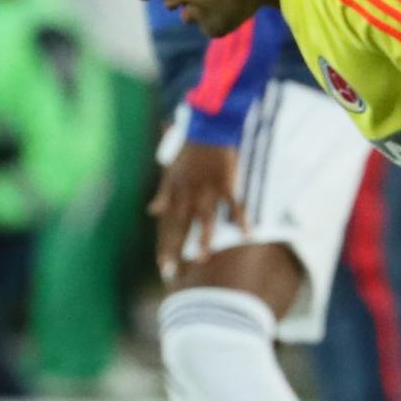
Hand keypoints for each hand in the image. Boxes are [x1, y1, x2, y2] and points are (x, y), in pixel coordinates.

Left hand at [150, 140, 243, 281]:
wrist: (208, 128)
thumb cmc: (189, 149)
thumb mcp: (171, 171)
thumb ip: (163, 194)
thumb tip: (152, 211)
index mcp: (176, 192)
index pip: (168, 224)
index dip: (165, 245)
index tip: (162, 265)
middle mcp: (189, 193)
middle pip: (181, 226)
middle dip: (175, 249)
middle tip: (171, 272)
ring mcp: (208, 190)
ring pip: (204, 219)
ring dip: (203, 240)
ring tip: (201, 260)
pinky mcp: (226, 183)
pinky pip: (234, 205)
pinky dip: (241, 219)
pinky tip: (248, 234)